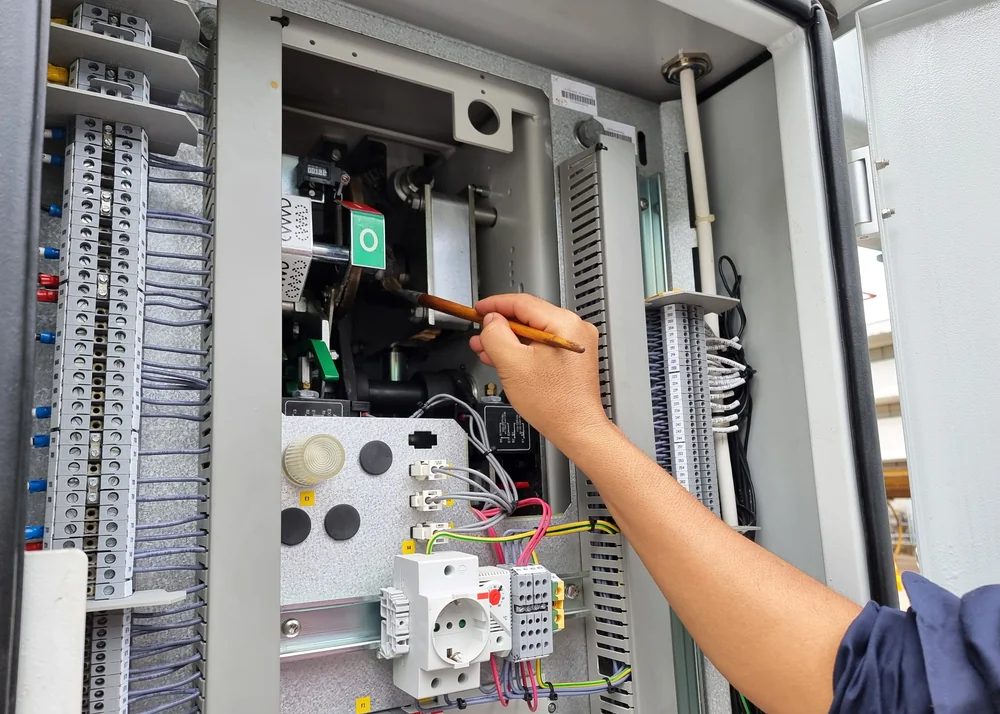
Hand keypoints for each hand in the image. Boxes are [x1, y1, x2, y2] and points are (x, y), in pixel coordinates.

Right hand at [469, 294, 609, 451]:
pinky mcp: (572, 358)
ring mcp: (575, 344)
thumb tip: (491, 320)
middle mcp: (575, 329)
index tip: (478, 309)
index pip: (522, 302)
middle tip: (480, 335)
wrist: (576, 429)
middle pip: (528, 317)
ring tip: (487, 349)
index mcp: (564, 324)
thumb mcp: (512, 364)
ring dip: (509, 340)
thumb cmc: (554, 403)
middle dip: (499, 327)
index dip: (495, 305)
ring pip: (533, 333)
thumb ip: (496, 335)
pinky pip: (542, 345)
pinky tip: (506, 358)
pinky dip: (522, 350)